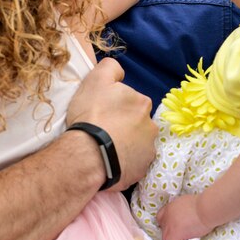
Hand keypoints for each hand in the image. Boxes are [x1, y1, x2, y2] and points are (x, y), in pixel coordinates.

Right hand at [66, 58, 155, 189]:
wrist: (88, 154)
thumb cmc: (92, 115)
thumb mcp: (97, 79)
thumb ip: (111, 68)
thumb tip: (120, 72)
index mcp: (143, 104)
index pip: (132, 102)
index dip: (116, 107)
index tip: (103, 114)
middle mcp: (151, 127)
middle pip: (137, 124)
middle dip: (124, 127)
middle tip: (104, 132)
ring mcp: (148, 151)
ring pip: (137, 145)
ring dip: (126, 146)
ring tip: (106, 149)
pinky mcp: (141, 171)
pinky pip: (133, 165)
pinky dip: (124, 164)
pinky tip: (109, 162)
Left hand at [157, 193, 210, 239]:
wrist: (205, 209)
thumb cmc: (203, 205)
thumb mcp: (188, 203)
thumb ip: (182, 209)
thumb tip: (184, 215)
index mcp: (170, 206)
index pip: (161, 217)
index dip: (168, 223)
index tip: (176, 227)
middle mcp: (166, 215)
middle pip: (163, 228)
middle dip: (171, 232)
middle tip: (181, 234)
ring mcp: (168, 225)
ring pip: (165, 237)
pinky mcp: (173, 235)